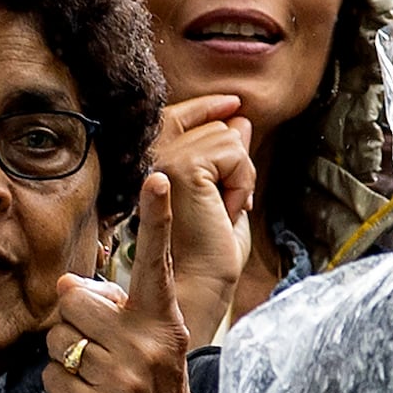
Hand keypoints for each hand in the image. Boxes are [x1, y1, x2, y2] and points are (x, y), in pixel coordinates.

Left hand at [40, 169, 201, 392]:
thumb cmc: (146, 382)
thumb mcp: (146, 338)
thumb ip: (112, 304)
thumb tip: (65, 281)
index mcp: (161, 318)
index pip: (156, 261)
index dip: (156, 218)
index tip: (158, 178)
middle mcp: (147, 343)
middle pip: (73, 299)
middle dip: (73, 322)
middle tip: (97, 349)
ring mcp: (125, 378)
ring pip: (56, 339)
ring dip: (65, 357)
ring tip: (95, 377)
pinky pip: (51, 376)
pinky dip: (60, 389)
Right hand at [152, 92, 258, 337]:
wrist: (200, 289)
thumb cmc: (209, 257)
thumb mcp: (224, 198)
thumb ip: (228, 159)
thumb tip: (239, 119)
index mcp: (152, 166)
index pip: (179, 116)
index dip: (208, 107)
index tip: (234, 103)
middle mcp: (150, 159)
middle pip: (214, 126)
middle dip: (235, 166)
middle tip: (225, 208)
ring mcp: (162, 160)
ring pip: (227, 137)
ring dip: (239, 179)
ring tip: (221, 212)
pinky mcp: (181, 167)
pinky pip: (233, 153)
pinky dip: (242, 183)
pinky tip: (226, 211)